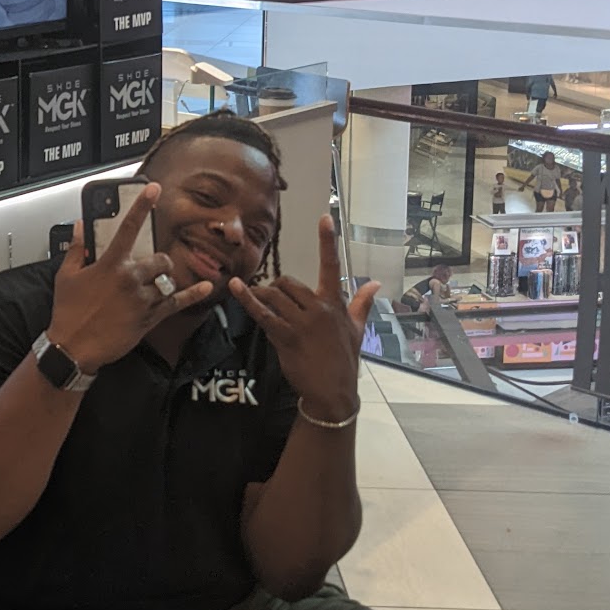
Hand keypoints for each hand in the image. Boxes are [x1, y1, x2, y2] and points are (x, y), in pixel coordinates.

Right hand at [47, 184, 211, 374]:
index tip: (154, 190)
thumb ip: (77, 249)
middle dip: (159, 261)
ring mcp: (142, 299)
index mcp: (110, 265)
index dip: (142, 206)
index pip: (129, 228)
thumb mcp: (66, 276)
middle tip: (150, 266)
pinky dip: (194, 295)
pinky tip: (206, 287)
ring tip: (157, 283)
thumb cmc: (68, 313)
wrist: (73, 347)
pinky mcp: (150, 318)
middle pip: (159, 259)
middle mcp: (130, 279)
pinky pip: (177, 303)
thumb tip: (80, 227)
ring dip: (165, 279)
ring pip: (167, 280)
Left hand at [228, 215, 379, 420]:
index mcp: (336, 304)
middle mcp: (319, 309)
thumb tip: (375, 283)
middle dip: (277, 289)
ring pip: (274, 295)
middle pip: (288, 283)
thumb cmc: (345, 359)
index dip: (328, 241)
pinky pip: (262, 313)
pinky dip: (246, 299)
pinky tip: (234, 287)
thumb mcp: (357, 330)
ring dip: (262, 296)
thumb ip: (362, 304)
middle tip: (273, 301)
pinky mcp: (285, 337)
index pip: (332, 267)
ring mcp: (302, 323)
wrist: (333, 392)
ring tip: (259, 303)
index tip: (324, 218)